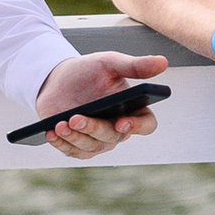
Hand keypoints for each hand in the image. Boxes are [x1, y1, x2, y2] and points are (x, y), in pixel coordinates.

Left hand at [32, 50, 169, 158]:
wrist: (57, 80)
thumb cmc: (88, 71)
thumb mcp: (110, 63)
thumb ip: (135, 65)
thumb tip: (163, 62)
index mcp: (133, 109)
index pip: (146, 124)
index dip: (138, 126)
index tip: (123, 122)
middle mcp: (118, 128)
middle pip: (113, 136)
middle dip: (93, 128)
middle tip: (75, 118)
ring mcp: (98, 140)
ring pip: (92, 147)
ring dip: (75, 137)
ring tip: (59, 123)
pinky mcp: (78, 146)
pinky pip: (73, 152)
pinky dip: (61, 144)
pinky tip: (51, 132)